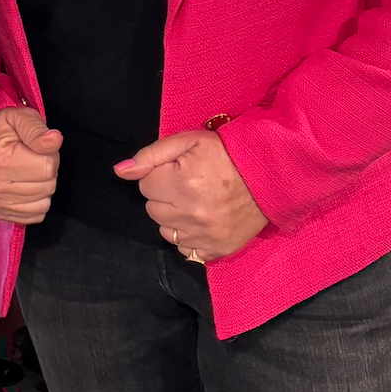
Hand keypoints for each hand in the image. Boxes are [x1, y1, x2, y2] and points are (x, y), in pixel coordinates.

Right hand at [0, 105, 62, 223]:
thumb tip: (55, 140)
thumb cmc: (2, 129)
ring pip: (43, 203)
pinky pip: (35, 216)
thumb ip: (37, 130)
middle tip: (32, 158)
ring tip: (27, 171)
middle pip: (47, 187)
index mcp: (0, 161)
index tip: (37, 148)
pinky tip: (25, 186)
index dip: (50, 156)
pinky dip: (36, 202)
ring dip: (42, 187)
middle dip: (47, 171)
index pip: (48, 168)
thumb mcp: (20, 118)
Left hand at [114, 128, 267, 262]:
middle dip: (164, 196)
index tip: (177, 170)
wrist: (270, 177)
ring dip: (174, 217)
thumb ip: (151, 155)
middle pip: (152, 210)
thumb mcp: (190, 141)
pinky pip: (185, 250)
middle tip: (187, 185)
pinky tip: (202, 220)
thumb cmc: (228, 154)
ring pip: (165, 231)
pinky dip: (189, 237)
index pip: (145, 185)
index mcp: (183, 182)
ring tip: (196, 202)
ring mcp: (204, 235)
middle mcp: (191, 213)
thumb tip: (120, 171)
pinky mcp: (216, 249)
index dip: (160, 175)